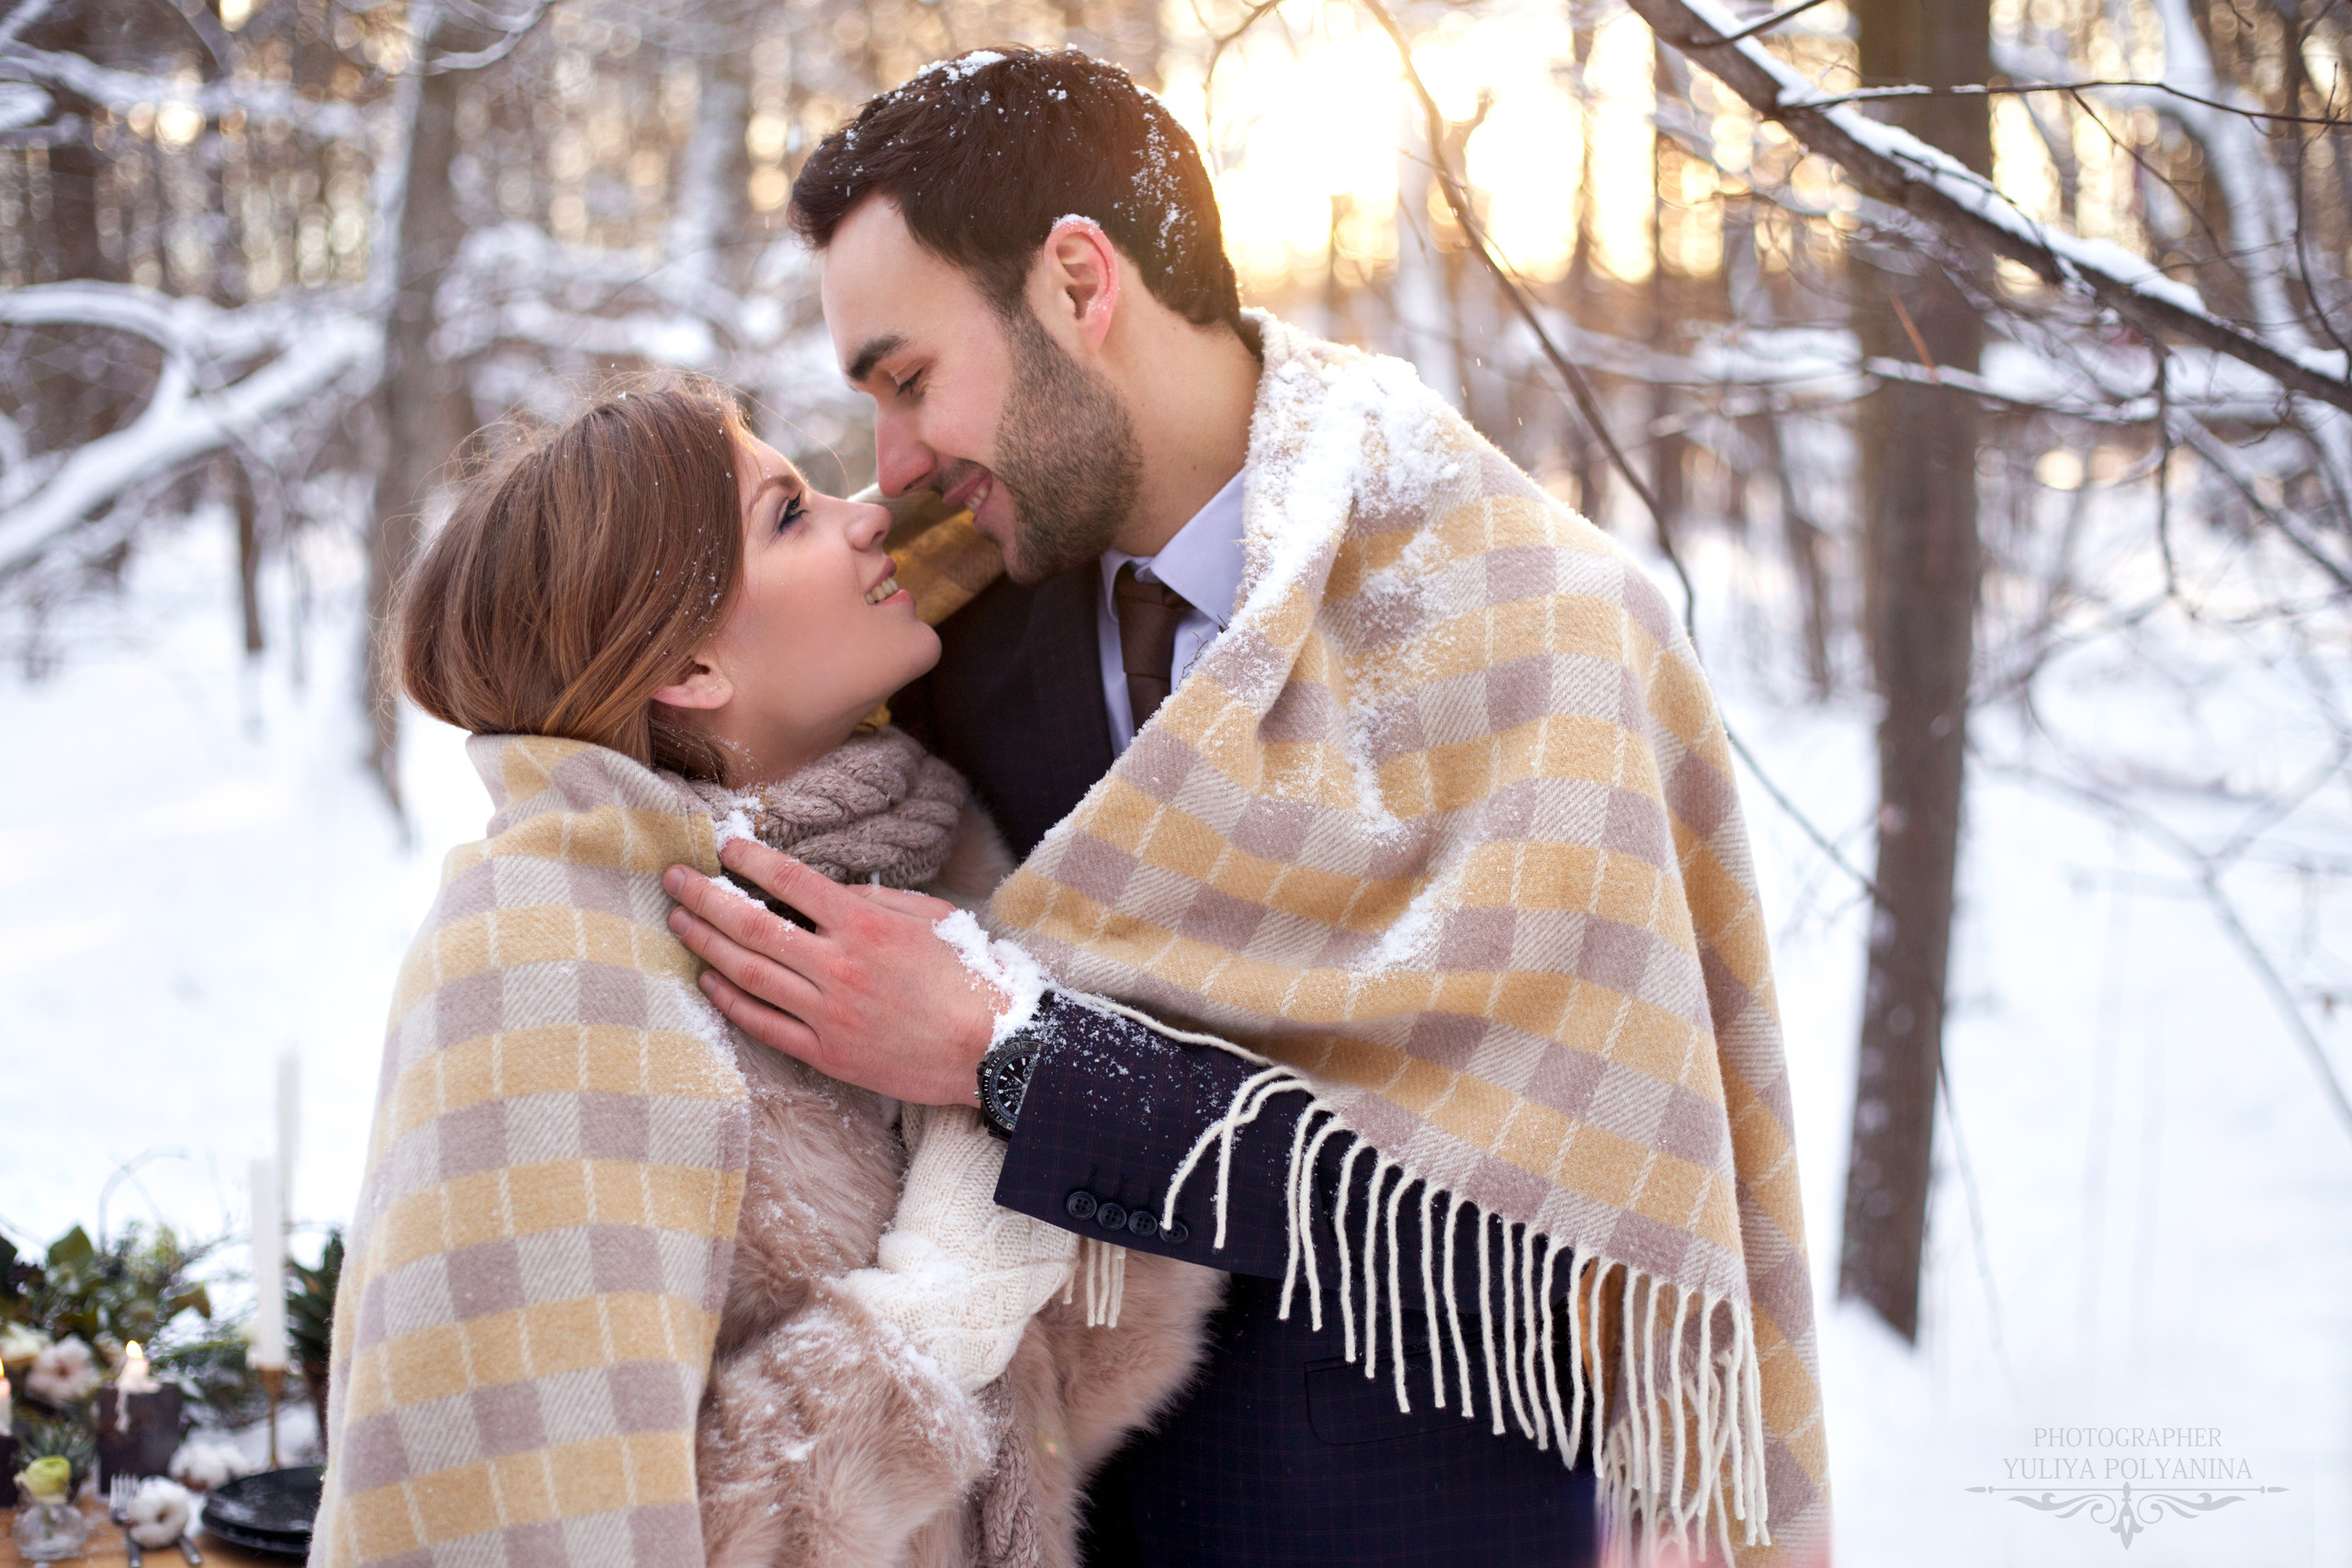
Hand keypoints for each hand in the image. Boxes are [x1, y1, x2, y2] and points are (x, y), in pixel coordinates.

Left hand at [662, 838, 1005, 1104]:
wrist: (991, 1047)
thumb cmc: (968, 976)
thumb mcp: (930, 918)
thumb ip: (875, 901)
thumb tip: (826, 892)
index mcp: (866, 925)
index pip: (791, 882)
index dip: (750, 861)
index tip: (723, 848)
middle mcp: (839, 966)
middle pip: (753, 926)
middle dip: (706, 897)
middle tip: (674, 878)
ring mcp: (829, 1014)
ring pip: (749, 973)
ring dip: (707, 943)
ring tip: (679, 920)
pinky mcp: (828, 1053)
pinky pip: (764, 1024)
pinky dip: (730, 1000)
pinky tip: (708, 979)